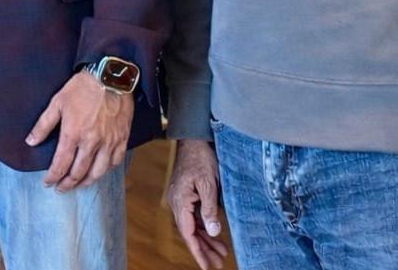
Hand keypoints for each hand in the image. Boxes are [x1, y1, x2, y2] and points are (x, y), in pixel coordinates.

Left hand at [25, 70, 133, 190]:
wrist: (111, 77)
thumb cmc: (82, 87)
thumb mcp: (57, 102)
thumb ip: (43, 124)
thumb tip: (30, 141)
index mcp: (73, 134)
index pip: (61, 164)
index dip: (53, 177)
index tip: (47, 183)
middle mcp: (92, 142)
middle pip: (79, 172)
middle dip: (68, 183)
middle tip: (61, 188)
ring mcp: (109, 142)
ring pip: (98, 172)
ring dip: (87, 182)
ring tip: (79, 185)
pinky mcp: (122, 138)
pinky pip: (116, 161)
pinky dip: (106, 170)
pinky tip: (100, 171)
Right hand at [164, 139, 227, 269]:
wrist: (193, 140)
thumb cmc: (201, 159)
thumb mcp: (208, 184)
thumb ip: (210, 209)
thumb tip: (213, 231)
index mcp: (180, 201)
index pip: (188, 233)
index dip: (197, 251)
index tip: (206, 266)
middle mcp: (177, 203)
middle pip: (190, 232)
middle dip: (204, 249)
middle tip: (218, 263)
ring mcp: (181, 200)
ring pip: (192, 226)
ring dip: (205, 239)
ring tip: (220, 252)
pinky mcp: (186, 196)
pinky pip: (194, 217)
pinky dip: (204, 227)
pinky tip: (214, 233)